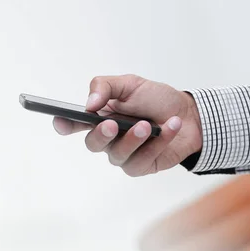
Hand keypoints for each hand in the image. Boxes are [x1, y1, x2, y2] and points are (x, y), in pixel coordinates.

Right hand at [53, 74, 202, 176]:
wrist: (189, 114)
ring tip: (148, 126)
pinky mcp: (141, 166)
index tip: (60, 120)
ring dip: (133, 140)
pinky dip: (157, 144)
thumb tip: (90, 103)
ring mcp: (124, 154)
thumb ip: (105, 87)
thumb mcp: (130, 83)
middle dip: (101, 135)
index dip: (64, 124)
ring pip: (117, 155)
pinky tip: (169, 128)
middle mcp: (108, 138)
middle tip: (112, 124)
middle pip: (92, 144)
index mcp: (100, 116)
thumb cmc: (156, 99)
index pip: (75, 123)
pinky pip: (141, 161)